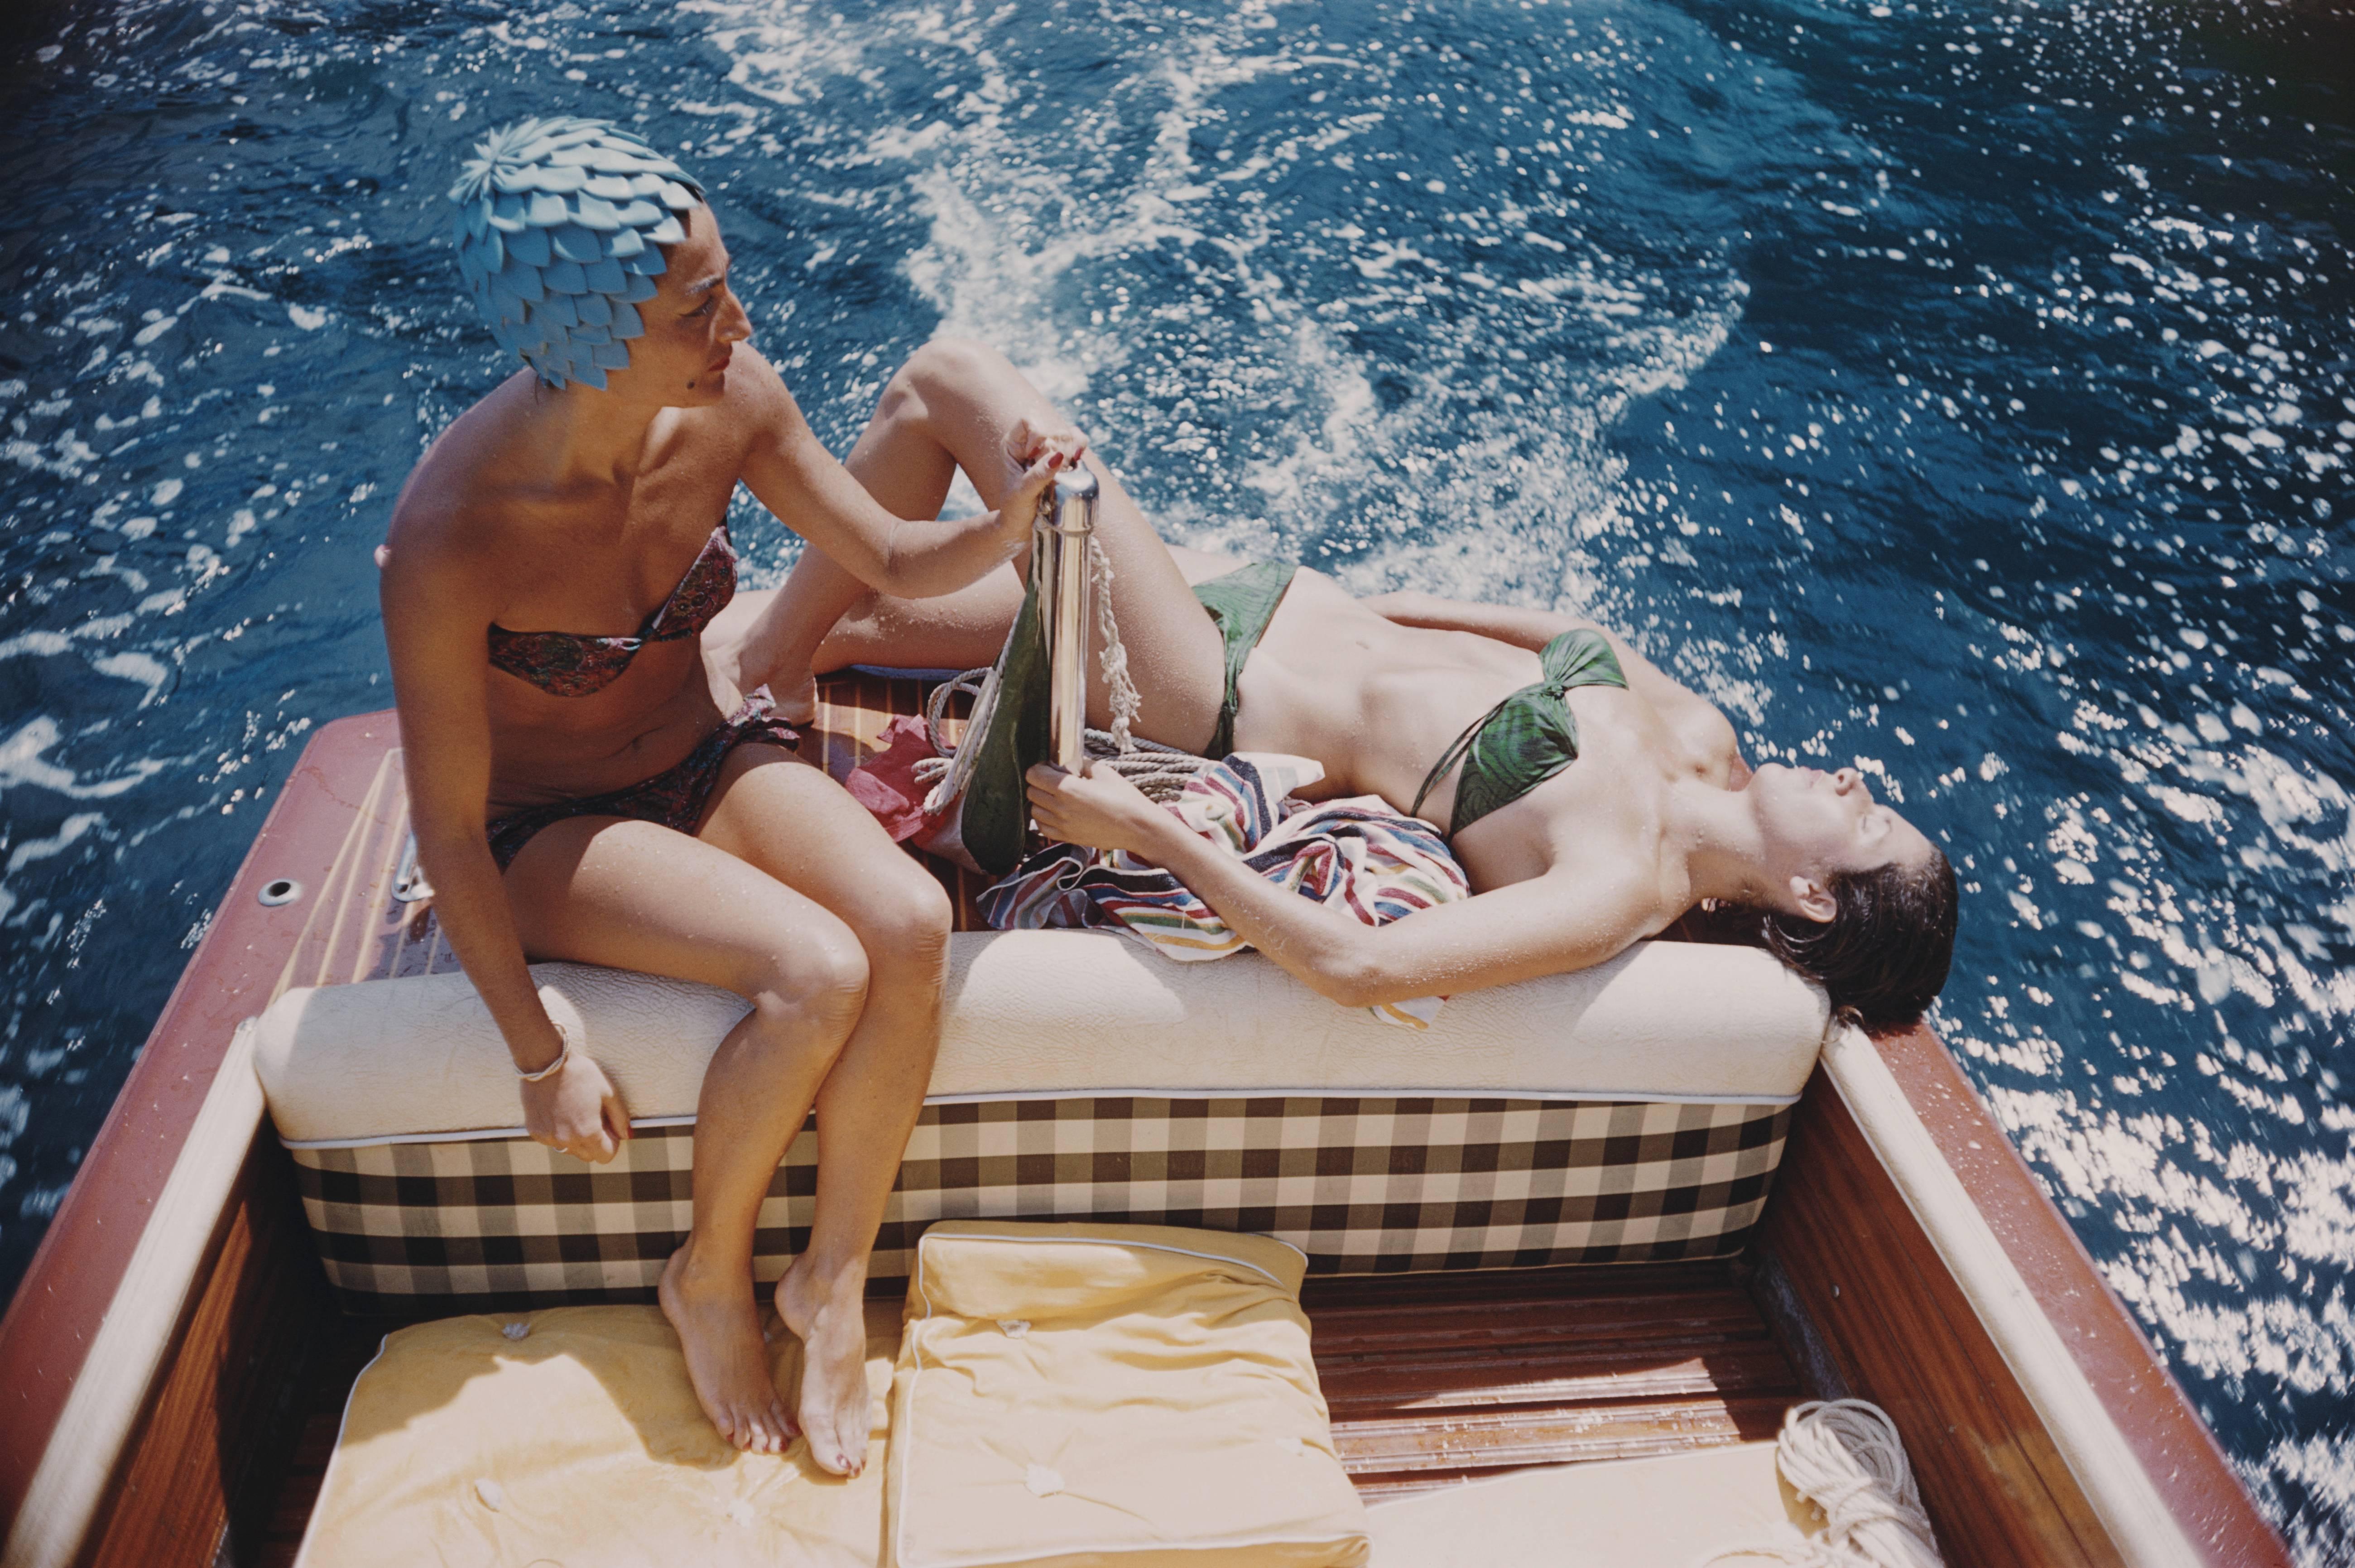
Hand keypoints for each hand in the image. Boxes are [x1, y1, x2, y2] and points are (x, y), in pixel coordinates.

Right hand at [520, 1048, 632, 1163]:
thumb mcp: (608, 1092)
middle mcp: (566, 1140)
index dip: (612, 1142)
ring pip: (569, 1149)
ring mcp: (548, 1137)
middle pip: (588, 1156)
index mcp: (587, 1132)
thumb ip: (620, 1118)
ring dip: (576, 1138)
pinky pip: (552, 1141)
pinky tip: (559, 1111)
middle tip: (593, 1117)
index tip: (608, 1126)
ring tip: (575, 1112)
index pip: (606, 1157)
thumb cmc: (579, 1073)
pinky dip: (558, 1132)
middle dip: (595, 1142)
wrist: (545, 1061)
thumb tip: (626, 1135)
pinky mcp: (535, 1131)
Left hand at [995, 417, 1090, 550]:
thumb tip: (1060, 456)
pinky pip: (1077, 441)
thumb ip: (1039, 475)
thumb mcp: (1022, 493)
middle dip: (1057, 447)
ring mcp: (1048, 450)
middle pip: (1052, 428)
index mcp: (1014, 445)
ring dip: (1071, 448)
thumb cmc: (1015, 510)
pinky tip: (1078, 458)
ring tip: (1068, 466)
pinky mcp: (1063, 459)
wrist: (1023, 527)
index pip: (1028, 422)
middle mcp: (1031, 443)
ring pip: (1067, 433)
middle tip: (1053, 470)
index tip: (1034, 456)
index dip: (1037, 435)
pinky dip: (1081, 446)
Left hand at [1024, 761, 1171, 855]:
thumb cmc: (1123, 797)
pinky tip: (1057, 812)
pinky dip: (1044, 818)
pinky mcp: (1066, 838)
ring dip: (1041, 801)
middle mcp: (1060, 808)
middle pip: (1031, 792)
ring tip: (1056, 797)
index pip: (1034, 775)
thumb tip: (1067, 762)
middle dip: (1039, 783)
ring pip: (1034, 810)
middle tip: (1053, 780)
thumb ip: (1080, 764)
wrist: (1137, 827)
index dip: (1039, 768)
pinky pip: (1042, 827)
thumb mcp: (1103, 772)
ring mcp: (1062, 825)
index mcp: (1067, 788)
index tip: (1049, 767)